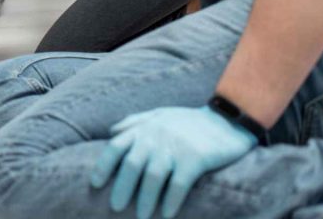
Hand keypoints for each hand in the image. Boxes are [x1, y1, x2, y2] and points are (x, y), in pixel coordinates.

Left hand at [90, 106, 257, 218]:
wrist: (227, 119)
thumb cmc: (189, 121)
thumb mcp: (159, 114)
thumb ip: (134, 121)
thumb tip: (111, 132)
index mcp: (145, 128)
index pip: (115, 146)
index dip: (103, 165)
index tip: (95, 183)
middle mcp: (156, 137)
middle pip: (132, 165)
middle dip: (122, 188)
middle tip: (115, 207)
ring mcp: (176, 148)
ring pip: (153, 177)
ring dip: (145, 199)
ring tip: (140, 216)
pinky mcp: (196, 159)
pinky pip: (179, 184)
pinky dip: (171, 200)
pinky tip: (166, 214)